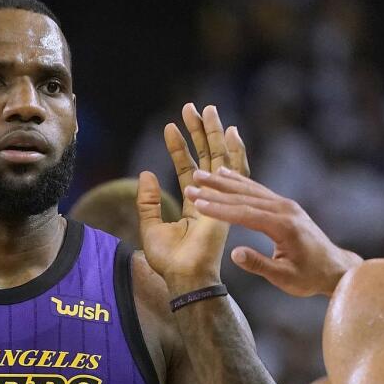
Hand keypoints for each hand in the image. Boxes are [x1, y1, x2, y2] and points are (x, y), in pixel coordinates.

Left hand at [136, 103, 249, 293]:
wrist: (186, 276)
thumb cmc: (170, 261)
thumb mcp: (151, 226)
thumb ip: (149, 201)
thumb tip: (146, 174)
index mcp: (195, 207)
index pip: (188, 170)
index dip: (179, 149)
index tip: (170, 128)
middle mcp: (211, 200)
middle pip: (207, 159)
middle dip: (200, 133)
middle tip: (192, 108)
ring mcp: (222, 200)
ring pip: (221, 160)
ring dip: (214, 135)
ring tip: (206, 110)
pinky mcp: (230, 200)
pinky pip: (237, 172)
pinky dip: (236, 151)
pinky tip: (230, 131)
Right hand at [186, 170, 361, 296]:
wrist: (334, 268)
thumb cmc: (310, 277)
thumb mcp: (285, 277)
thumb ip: (259, 264)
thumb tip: (234, 253)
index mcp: (284, 226)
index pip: (245, 214)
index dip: (220, 209)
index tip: (197, 203)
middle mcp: (285, 209)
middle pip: (245, 196)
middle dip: (215, 190)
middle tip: (191, 183)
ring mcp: (286, 205)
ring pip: (250, 189)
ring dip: (224, 182)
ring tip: (201, 175)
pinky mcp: (285, 206)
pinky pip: (258, 190)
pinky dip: (240, 182)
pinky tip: (225, 174)